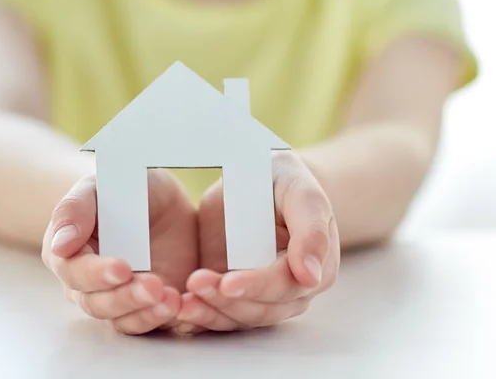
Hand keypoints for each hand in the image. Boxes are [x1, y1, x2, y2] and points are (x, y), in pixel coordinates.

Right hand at [42, 169, 197, 334]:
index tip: (122, 268)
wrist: (164, 200)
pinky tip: (179, 305)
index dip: (96, 274)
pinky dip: (163, 318)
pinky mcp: (145, 307)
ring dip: (145, 312)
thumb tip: (60, 246)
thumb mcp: (102, 184)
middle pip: (96, 302)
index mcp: (68, 252)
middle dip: (125, 297)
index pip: (74, 272)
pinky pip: (148, 323)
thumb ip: (75, 209)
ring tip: (171, 298)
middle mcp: (86, 283)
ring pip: (121, 319)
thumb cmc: (126, 187)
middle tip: (153, 285)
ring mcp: (116, 298)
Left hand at [175, 151, 339, 332]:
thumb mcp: (302, 193)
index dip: (257, 286)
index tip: (227, 283)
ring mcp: (261, 296)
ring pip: (237, 318)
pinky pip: (219, 314)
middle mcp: (291, 291)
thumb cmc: (285, 181)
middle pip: (259, 309)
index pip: (285, 286)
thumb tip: (311, 276)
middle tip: (195, 284)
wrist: (258, 177)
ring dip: (208, 313)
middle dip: (225, 302)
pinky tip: (179, 310)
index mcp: (317, 268)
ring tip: (180, 303)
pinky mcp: (233, 295)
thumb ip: (311, 230)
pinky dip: (199, 315)